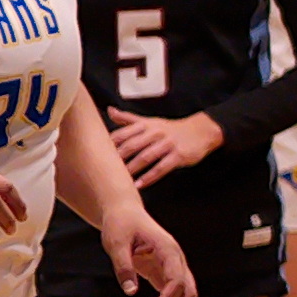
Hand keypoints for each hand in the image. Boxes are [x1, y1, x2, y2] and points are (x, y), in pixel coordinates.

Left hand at [105, 203, 194, 296]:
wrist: (124, 214)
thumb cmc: (120, 225)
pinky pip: (174, 294)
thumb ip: (123, 267)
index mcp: (167, 249)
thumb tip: (131, 292)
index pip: (177, 278)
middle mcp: (176, 259)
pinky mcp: (164, 273)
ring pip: (186, 294)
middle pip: (189, 290)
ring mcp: (172, 267)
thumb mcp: (116, 243)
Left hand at [109, 109, 223, 184]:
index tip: (95, 155)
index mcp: (145, 125)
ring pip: (145, 157)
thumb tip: (110, 111)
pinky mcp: (178, 155)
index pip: (123, 134)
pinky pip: (161, 168)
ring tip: (119, 180)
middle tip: (103, 170)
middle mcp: (155, 133)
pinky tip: (139, 185)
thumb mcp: (149, 121)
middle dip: (117, 158)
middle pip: (132, 145)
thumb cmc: (170, 128)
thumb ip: (128, 119)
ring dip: (131, 169)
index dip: (109, 144)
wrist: (201, 130)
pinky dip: (149, 177)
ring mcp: (167, 144)